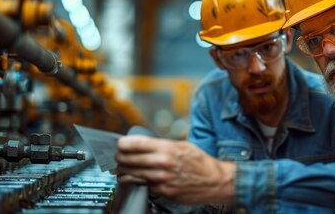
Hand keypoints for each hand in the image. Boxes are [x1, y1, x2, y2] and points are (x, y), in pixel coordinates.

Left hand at [115, 135, 234, 203]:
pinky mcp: (163, 191)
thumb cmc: (200, 162)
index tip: (120, 145)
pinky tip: (135, 179)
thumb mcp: (182, 145)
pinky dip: (136, 182)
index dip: (122, 144)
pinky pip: (142, 186)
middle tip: (120, 158)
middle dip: (120, 158)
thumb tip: (143, 143)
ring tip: (123, 170)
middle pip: (127, 159)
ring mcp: (161, 178)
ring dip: (123, 172)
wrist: (215, 181)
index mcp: (166, 148)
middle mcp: (162, 162)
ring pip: (130, 174)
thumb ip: (163, 144)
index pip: (133, 143)